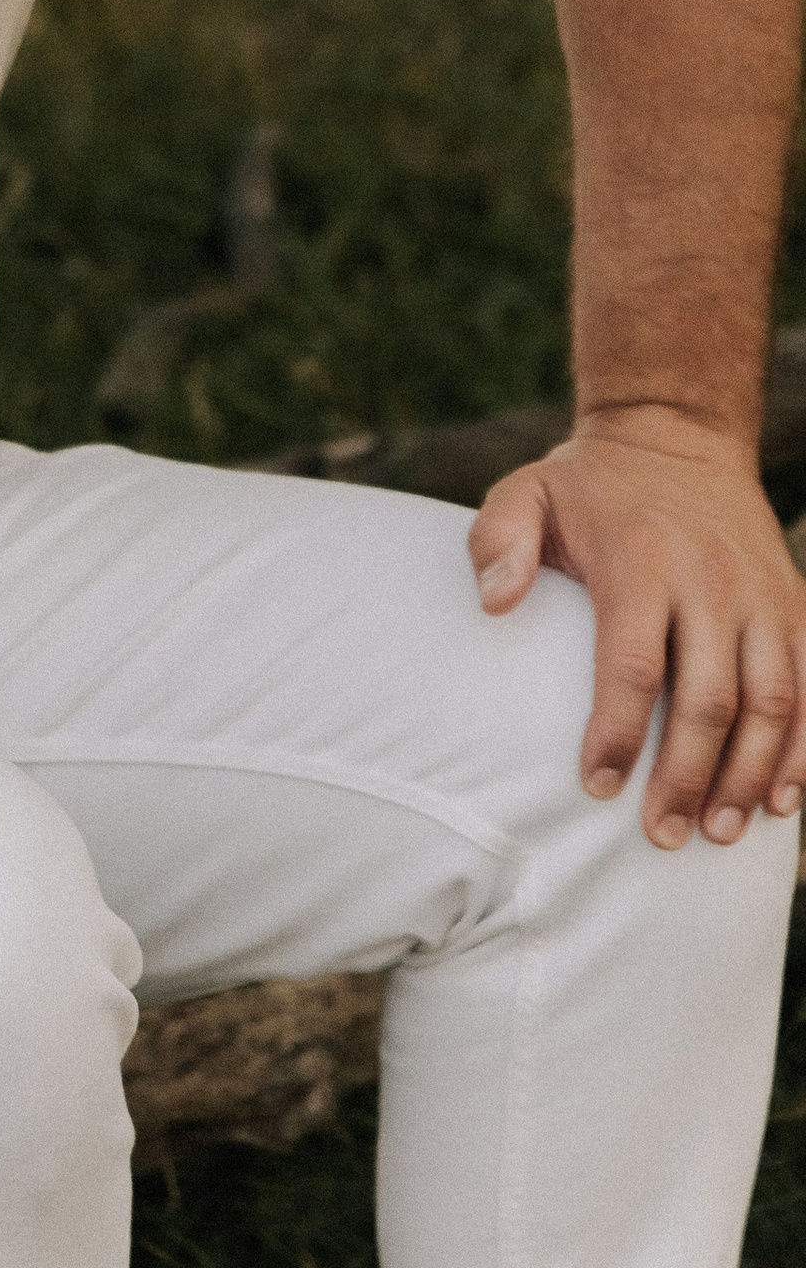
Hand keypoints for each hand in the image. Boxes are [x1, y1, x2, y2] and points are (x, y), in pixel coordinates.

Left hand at [471, 410, 805, 845]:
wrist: (677, 431)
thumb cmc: (590, 484)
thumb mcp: (527, 490)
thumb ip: (498, 540)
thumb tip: (492, 603)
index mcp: (641, 562)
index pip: (633, 666)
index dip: (618, 735)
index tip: (596, 787)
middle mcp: (710, 582)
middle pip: (709, 699)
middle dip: (687, 777)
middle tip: (660, 836)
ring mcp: (761, 596)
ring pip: (773, 703)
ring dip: (751, 776)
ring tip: (720, 833)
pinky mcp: (795, 604)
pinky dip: (805, 748)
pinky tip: (785, 801)